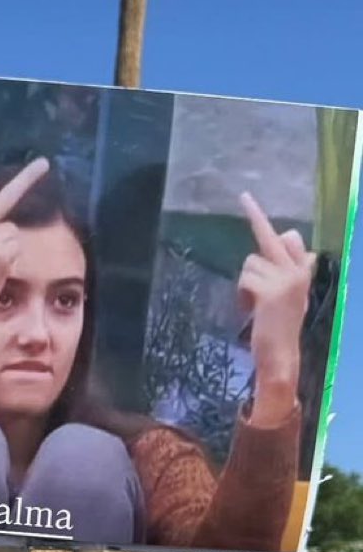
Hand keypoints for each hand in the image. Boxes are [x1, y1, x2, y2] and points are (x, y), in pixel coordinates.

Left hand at [237, 192, 313, 423]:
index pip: (293, 241)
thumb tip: (309, 252)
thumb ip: (297, 272)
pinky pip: (245, 279)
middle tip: (244, 196)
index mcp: (303, 273)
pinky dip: (242, 294)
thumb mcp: (294, 296)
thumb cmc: (282, 326)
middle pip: (272, 238)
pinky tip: (250, 308)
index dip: (276, 230)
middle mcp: (298, 273)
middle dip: (256, 216)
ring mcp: (286, 280)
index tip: (252, 202)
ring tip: (253, 302)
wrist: (282, 355)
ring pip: (250, 263)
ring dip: (245, 283)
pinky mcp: (271, 291)